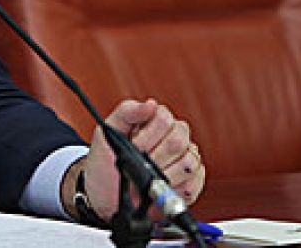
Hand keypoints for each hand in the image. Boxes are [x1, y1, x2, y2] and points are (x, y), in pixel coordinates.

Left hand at [82, 98, 205, 221]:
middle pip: (179, 141)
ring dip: (165, 174)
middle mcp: (174, 137)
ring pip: (189, 162)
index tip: (133, 147)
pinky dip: (176, 188)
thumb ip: (126, 112)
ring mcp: (185, 158)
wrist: (106, 195)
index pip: (164, 118)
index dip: (148, 136)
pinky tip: (161, 188)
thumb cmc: (106, 162)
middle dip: (155, 157)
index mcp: (154, 121)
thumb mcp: (106, 134)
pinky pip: (195, 182)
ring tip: (149, 178)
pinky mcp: (192, 181)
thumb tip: (150, 104)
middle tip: (140, 165)